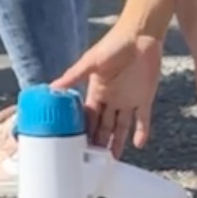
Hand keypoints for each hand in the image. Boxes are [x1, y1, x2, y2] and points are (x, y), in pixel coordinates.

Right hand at [55, 25, 164, 156]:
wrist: (140, 36)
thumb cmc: (113, 45)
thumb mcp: (91, 62)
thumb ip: (73, 76)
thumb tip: (51, 87)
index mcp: (96, 90)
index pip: (88, 115)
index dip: (84, 129)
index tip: (78, 145)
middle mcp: (111, 98)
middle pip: (104, 125)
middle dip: (99, 141)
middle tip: (94, 160)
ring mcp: (128, 100)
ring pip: (121, 126)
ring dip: (117, 142)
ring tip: (112, 160)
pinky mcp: (144, 99)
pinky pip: (143, 120)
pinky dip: (141, 132)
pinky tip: (138, 144)